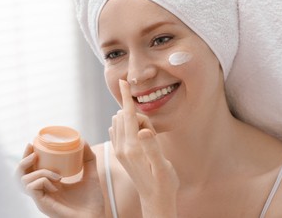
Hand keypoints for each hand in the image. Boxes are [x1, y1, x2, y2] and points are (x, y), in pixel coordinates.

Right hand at [16, 143, 103, 217]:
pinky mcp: (42, 204)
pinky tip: (57, 183)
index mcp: (51, 184)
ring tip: (56, 173)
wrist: (95, 217)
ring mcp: (42, 198)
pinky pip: (32, 187)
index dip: (28, 156)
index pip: (32, 168)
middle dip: (24, 159)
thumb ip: (88, 159)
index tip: (33, 143)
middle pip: (22, 173)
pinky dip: (43, 180)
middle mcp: (43, 190)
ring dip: (39, 171)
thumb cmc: (92, 201)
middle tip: (34, 151)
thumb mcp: (91, 175)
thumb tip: (83, 140)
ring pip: (24, 180)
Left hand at [109, 80, 178, 217]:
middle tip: (153, 134)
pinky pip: (119, 130)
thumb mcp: (162, 166)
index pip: (127, 116)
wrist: (155, 199)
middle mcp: (121, 148)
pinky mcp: (120, 153)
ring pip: (121, 122)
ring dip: (134, 122)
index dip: (126, 97)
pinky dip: (129, 127)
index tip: (123, 81)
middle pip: (124, 117)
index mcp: (132, 148)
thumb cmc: (163, 183)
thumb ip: (152, 147)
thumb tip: (143, 129)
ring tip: (150, 139)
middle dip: (138, 116)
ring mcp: (119, 151)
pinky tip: (142, 139)